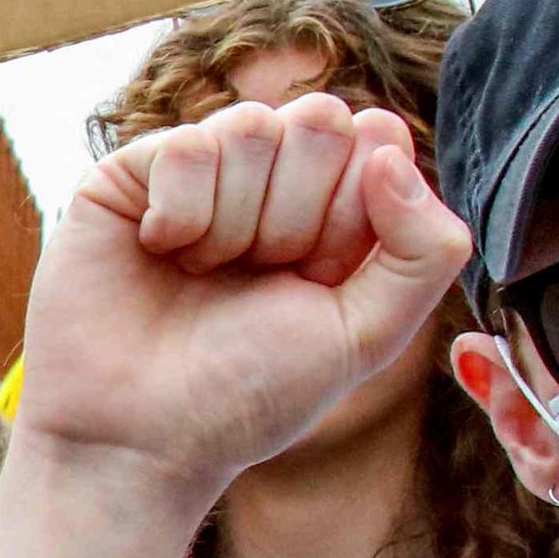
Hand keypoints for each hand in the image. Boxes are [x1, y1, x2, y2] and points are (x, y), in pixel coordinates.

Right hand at [11, 94, 469, 501]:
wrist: (136, 438)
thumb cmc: (247, 397)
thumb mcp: (365, 335)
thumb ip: (425, 251)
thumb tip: (389, 149)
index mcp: (333, 211)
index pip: (377, 138)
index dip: (356, 206)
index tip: (320, 276)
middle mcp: (268, 180)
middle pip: (319, 119)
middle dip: (297, 213)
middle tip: (259, 276)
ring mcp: (201, 171)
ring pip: (251, 126)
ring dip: (235, 221)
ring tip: (204, 275)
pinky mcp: (133, 172)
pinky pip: (187, 145)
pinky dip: (181, 214)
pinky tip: (160, 254)